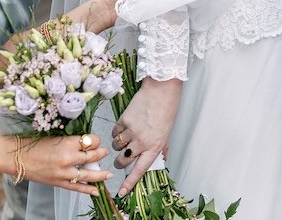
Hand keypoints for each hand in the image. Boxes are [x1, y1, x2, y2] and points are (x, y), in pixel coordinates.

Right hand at [15, 133, 109, 194]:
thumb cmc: (33, 143)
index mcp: (67, 142)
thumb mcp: (55, 136)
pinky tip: (96, 190)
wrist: (16, 157)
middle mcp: (68, 157)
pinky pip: (77, 187)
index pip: (91, 141)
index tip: (96, 140)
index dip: (96, 140)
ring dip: (100, 174)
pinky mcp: (58, 182)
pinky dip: (88, 189)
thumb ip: (71, 141)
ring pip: (89, 174)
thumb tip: (86, 143)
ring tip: (108, 174)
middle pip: (93, 156)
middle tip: (104, 152)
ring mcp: (64, 172)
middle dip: (101, 154)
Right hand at [112, 77, 181, 194]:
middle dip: (121, 160)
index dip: (129, 183)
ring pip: (117, 147)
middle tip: (124, 154)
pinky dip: (118, 131)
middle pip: (122, 161)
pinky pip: (114, 132)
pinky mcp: (124, 120)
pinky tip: (126, 124)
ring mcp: (132, 131)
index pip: (140, 170)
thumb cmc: (167, 110)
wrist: (161, 89)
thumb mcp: (166, 133)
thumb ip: (160, 148)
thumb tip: (159, 160)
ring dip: (120, 144)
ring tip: (129, 134)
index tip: (121, 192)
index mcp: (154, 147)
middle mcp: (142, 142)